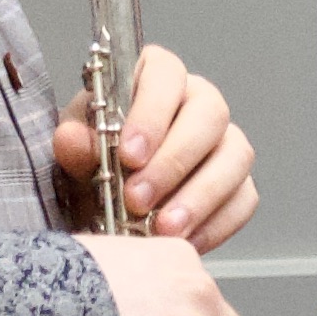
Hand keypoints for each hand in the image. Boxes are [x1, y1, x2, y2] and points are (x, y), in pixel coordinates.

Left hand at [55, 41, 259, 249]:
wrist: (103, 203)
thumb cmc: (93, 162)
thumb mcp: (75, 151)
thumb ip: (75, 144)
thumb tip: (72, 139)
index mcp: (156, 77)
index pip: (166, 74)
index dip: (151, 113)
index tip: (128, 156)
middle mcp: (197, 101)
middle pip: (210, 114)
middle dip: (174, 162)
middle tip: (137, 200)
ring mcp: (224, 142)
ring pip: (235, 156)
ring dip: (200, 196)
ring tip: (163, 228)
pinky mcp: (238, 182)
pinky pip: (244, 198)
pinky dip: (216, 223)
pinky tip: (184, 241)